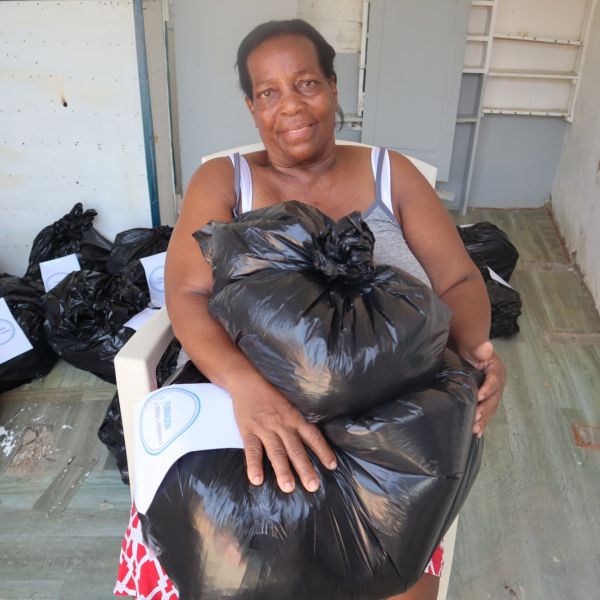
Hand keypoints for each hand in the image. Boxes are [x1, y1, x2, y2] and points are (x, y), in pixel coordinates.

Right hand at [230, 377, 336, 493]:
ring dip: (282, 470)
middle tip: (313, 486)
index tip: (332, 466)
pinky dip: (254, 465)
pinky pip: (252, 450)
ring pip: (276, 452)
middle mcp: (282, 424)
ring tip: (289, 488)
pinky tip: (256, 480)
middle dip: (305, 468)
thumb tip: (311, 440)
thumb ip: (298, 422)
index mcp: (294, 417)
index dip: (322, 450)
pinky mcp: (248, 430)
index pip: (312, 435)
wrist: (247, 381)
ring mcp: (265, 428)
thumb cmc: (270, 395)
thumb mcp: (289, 405)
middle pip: (295, 448)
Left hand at [460, 340, 505, 437]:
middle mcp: (497, 382)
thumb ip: (478, 346)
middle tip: (475, 419)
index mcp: (496, 369)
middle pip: (493, 398)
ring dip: (483, 419)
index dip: (488, 389)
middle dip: (485, 409)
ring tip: (475, 429)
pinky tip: (476, 432)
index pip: (495, 380)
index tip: (479, 397)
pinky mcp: (484, 398)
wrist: (466, 349)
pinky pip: (484, 410)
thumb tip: (487, 348)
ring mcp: (491, 392)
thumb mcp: (471, 344)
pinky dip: (481, 421)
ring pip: (490, 407)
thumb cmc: (468, 346)